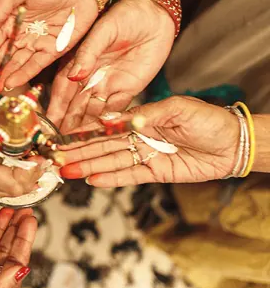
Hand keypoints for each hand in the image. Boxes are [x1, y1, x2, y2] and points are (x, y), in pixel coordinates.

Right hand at [0, 94, 43, 198]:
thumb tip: (47, 139)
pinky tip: (7, 166)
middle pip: (11, 192)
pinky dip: (3, 180)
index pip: (15, 185)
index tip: (44, 159)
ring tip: (25, 162)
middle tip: (40, 160)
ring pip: (3, 193)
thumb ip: (23, 127)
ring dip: (17, 179)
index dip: (34, 173)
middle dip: (29, 176)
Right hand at [47, 0, 175, 130]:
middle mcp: (90, 76)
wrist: (154, 13)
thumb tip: (73, 75)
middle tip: (58, 141)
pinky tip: (100, 133)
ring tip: (76, 144)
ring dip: (84, 126)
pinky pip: (116, 108)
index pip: (62, 88)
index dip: (55, 105)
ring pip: (92, 110)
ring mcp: (109, 83)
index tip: (47, 122)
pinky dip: (108, 122)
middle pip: (75, 104)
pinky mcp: (129, 88)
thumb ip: (88, 52)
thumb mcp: (104, 30)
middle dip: (66, 122)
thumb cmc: (125, 14)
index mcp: (78, 61)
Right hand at [58, 96, 239, 185]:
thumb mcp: (177, 107)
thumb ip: (146, 114)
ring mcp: (145, 155)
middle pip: (101, 145)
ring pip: (110, 161)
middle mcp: (137, 136)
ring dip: (88, 166)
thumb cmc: (207, 119)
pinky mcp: (155, 172)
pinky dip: (111, 178)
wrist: (233, 143)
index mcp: (139, 117)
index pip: (104, 124)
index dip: (82, 130)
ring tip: (66, 171)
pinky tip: (91, 179)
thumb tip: (115, 119)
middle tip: (53, 157)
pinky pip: (129, 176)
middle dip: (77, 151)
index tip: (62, 134)